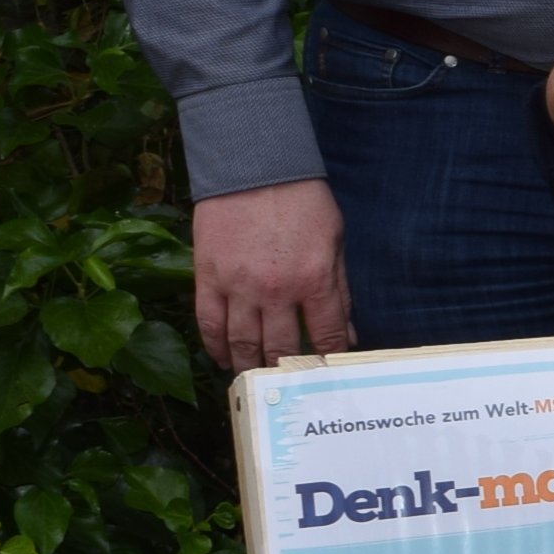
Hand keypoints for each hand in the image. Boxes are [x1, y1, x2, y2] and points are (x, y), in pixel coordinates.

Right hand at [194, 178, 350, 370]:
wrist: (254, 167)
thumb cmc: (302, 202)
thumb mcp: (334, 241)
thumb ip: (339, 289)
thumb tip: (345, 333)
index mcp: (315, 279)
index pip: (325, 335)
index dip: (327, 359)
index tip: (326, 374)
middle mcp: (276, 290)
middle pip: (280, 348)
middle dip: (286, 371)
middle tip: (288, 386)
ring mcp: (238, 286)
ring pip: (242, 343)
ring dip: (249, 366)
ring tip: (255, 379)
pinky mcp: (207, 277)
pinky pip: (208, 323)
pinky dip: (215, 346)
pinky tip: (223, 357)